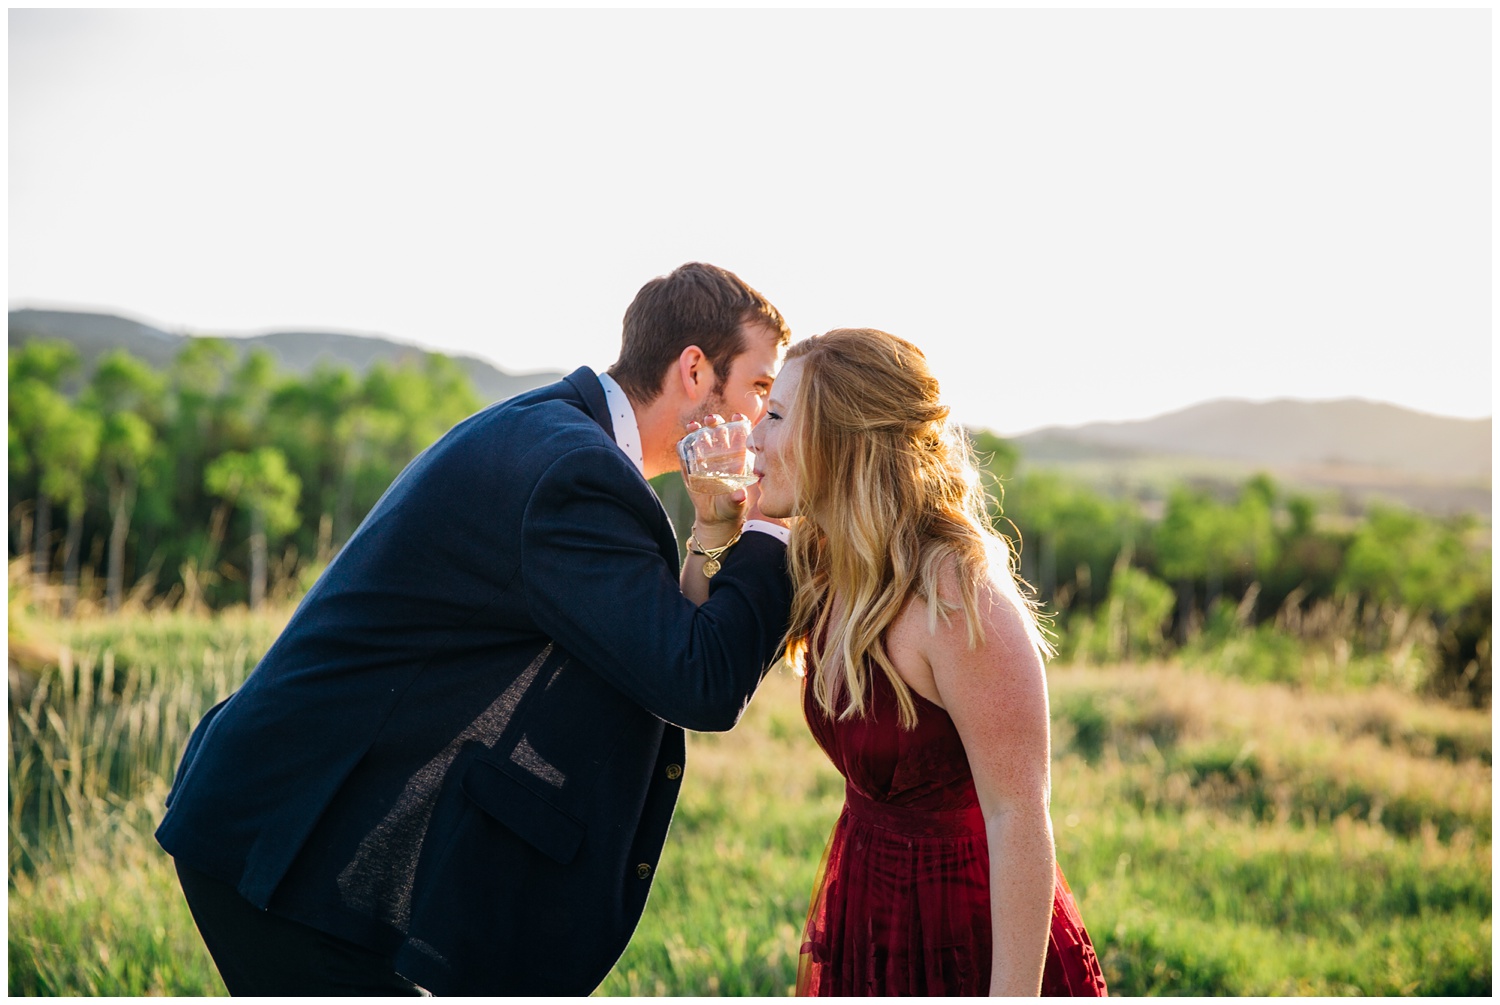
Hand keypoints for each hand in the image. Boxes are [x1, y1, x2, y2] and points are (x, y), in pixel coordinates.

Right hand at [681, 412, 748, 545]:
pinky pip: (685, 454)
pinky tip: (681, 442)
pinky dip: (682, 446)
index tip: (737, 417)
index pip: (739, 435)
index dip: (739, 423)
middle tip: (712, 420)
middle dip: (715, 422)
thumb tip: (739, 495)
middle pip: (718, 431)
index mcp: (737, 458)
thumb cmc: (732, 507)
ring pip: (700, 438)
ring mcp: (704, 460)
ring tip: (693, 425)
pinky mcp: (690, 468)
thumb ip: (737, 499)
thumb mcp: (736, 504)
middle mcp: (721, 455)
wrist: (716, 518)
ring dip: (697, 429)